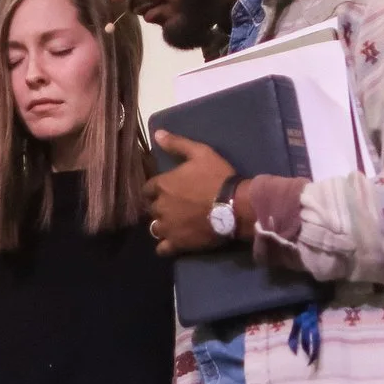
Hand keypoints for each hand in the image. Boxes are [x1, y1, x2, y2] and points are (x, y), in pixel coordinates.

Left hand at [146, 132, 235, 255]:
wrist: (235, 206)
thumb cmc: (218, 177)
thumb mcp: (200, 153)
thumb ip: (177, 144)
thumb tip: (157, 134)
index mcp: (162, 185)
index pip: (148, 189)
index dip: (156, 190)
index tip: (166, 190)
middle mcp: (159, 207)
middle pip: (151, 209)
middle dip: (159, 207)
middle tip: (174, 207)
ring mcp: (167, 227)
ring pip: (154, 228)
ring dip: (161, 225)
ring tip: (174, 225)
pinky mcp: (177, 243)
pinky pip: (162, 249)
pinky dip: (165, 246)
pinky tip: (173, 243)